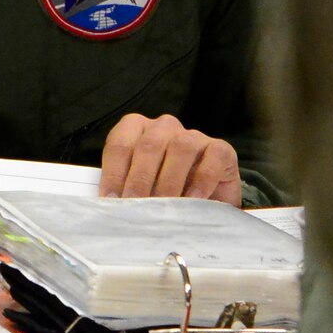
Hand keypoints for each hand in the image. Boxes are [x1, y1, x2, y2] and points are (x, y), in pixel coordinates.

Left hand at [98, 113, 240, 204]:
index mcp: (137, 128)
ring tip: (164, 205)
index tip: (112, 199)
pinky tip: (193, 199)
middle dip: (140, 178)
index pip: (120, 145)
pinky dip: (201, 180)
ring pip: (180, 148)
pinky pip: (211, 159)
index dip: (114, 173)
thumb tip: (111, 204)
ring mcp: (194, 136)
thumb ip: (125, 186)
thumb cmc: (165, 188)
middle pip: (149, 145)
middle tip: (136, 205)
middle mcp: (164, 127)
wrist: (208, 195)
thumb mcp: (141, 185)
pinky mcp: (220, 149)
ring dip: (169, 180)